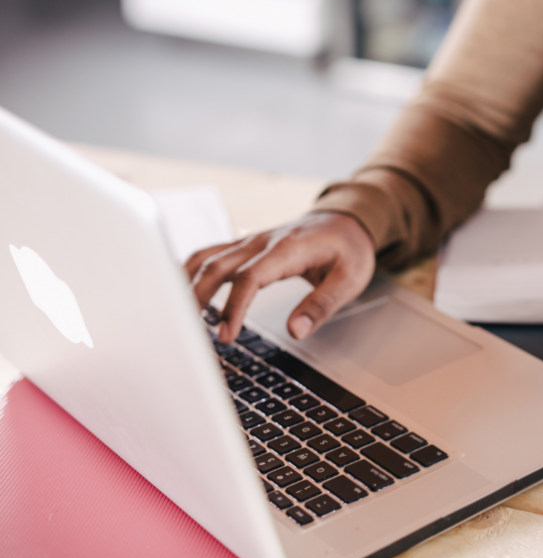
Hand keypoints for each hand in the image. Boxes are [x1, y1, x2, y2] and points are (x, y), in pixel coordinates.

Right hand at [186, 212, 374, 341]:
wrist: (346, 220)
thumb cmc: (349, 249)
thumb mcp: (350, 279)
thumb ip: (322, 305)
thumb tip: (296, 330)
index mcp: (287, 249)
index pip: (250, 278)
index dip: (233, 308)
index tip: (226, 336)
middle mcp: (261, 241)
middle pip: (216, 266)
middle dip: (198, 299)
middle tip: (189, 335)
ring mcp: (250, 241)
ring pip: (206, 257)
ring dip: (187, 285)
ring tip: (177, 318)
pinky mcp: (244, 246)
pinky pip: (209, 255)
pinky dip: (189, 272)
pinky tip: (179, 292)